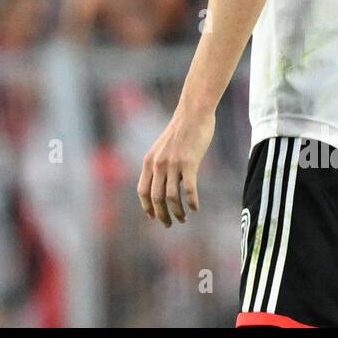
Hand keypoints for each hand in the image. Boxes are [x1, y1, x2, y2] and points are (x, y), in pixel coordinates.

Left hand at [137, 107, 215, 227]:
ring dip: (177, 212)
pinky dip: (191, 202)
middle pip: (156, 198)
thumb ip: (159, 165)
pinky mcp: (189, 162)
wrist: (193, 113)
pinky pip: (189, 189)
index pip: (143, 191)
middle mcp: (158, 164)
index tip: (154, 217)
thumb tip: (162, 185)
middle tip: (170, 224)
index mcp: (149, 161)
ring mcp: (173, 163)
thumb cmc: (180, 131)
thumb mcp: (162, 148)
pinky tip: (195, 208)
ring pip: (172, 197)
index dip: (147, 207)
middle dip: (162, 215)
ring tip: (183, 218)